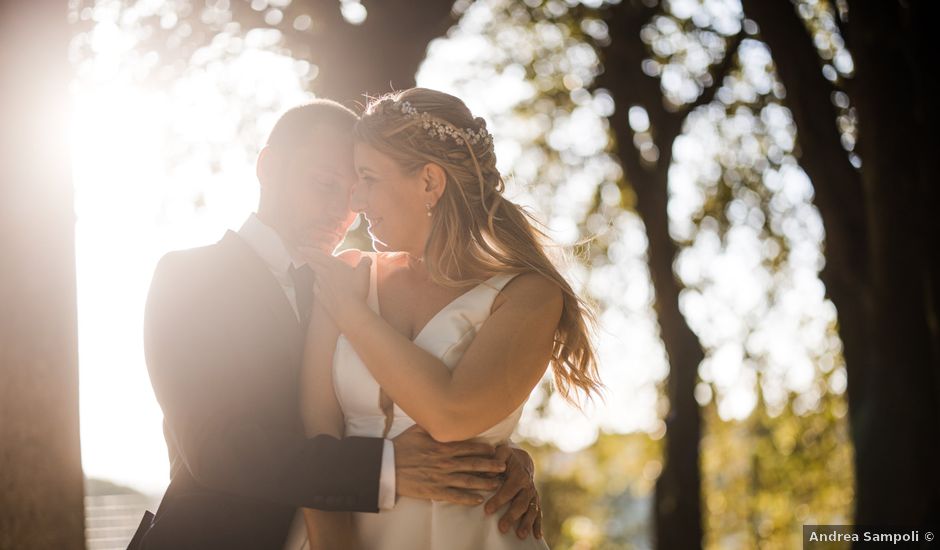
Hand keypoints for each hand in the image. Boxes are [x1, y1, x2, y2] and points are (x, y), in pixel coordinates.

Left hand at [302, 249, 370, 329]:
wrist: (348, 310)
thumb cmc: (356, 290)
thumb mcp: (364, 273)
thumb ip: (365, 263)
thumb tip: (366, 258)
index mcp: (334, 265)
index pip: (318, 255)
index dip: (309, 250)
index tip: (300, 247)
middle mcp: (325, 274)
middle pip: (313, 263)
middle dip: (307, 257)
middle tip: (301, 253)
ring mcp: (322, 286)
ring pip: (315, 275)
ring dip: (313, 270)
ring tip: (312, 268)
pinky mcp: (321, 297)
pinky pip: (315, 288)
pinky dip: (315, 284)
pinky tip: (316, 284)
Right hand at [393, 425, 507, 505]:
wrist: (386, 466)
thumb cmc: (402, 446)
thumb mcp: (418, 429)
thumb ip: (434, 423)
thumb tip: (444, 411)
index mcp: (443, 446)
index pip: (469, 447)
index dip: (484, 449)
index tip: (495, 450)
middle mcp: (445, 462)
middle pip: (474, 464)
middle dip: (491, 465)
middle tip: (504, 466)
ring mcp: (441, 478)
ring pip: (468, 481)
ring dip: (485, 482)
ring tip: (497, 483)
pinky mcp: (434, 491)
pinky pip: (455, 496)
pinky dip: (468, 499)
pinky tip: (479, 500)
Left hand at [484, 445, 541, 539]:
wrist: (521, 459)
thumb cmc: (506, 457)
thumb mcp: (501, 452)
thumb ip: (495, 459)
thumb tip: (488, 473)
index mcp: (519, 474)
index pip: (509, 489)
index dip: (499, 499)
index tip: (487, 510)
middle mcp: (528, 486)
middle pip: (521, 503)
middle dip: (512, 516)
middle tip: (502, 528)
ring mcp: (533, 495)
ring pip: (531, 510)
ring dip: (526, 523)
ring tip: (520, 535)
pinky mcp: (535, 501)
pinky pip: (538, 513)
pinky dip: (538, 525)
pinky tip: (536, 536)